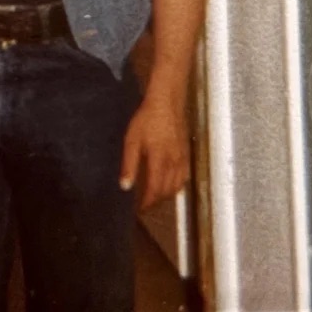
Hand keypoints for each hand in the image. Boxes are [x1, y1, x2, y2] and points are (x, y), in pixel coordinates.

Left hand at [119, 92, 189, 210]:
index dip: (147, 203)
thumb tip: (125, 186)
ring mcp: (182, 159)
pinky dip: (177, 186)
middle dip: (156, 201)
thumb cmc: (147, 119)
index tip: (139, 209)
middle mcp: (173, 163)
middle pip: (166, 191)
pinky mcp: (186, 154)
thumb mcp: (132, 139)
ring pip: (177, 186)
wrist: (167, 102)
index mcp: (159, 161)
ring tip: (155, 197)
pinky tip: (170, 184)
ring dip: (166, 195)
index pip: (154, 190)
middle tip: (145, 205)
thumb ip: (129, 164)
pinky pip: (184, 177)